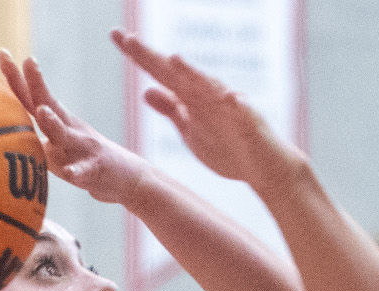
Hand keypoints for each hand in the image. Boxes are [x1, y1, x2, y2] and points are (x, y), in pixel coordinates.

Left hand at [0, 51, 148, 204]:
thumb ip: (37, 135)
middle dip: (36, 84)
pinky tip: (68, 172)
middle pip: (48, 104)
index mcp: (59, 121)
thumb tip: (4, 130)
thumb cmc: (85, 161)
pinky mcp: (95, 170)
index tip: (3, 53)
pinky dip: (76, 171)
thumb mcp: (60, 143)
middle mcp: (70, 129)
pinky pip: (83, 171)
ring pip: (65, 135)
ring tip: (42, 112)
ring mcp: (83, 149)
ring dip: (53, 123)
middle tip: (28, 62)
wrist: (129, 177)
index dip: (18, 77)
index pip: (34, 96)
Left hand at [110, 29, 304, 190]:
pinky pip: (244, 112)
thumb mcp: (191, 131)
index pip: (160, 72)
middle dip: (153, 56)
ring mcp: (229, 108)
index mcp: (191, 98)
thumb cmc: (228, 149)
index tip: (116, 36)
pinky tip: (231, 96)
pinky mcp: (250, 123)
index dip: (139, 55)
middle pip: (177, 73)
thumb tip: (146, 90)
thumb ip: (172, 109)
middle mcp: (207, 96)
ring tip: (173, 59)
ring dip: (193, 73)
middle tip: (128, 38)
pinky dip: (238, 103)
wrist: (263, 167)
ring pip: (209, 87)